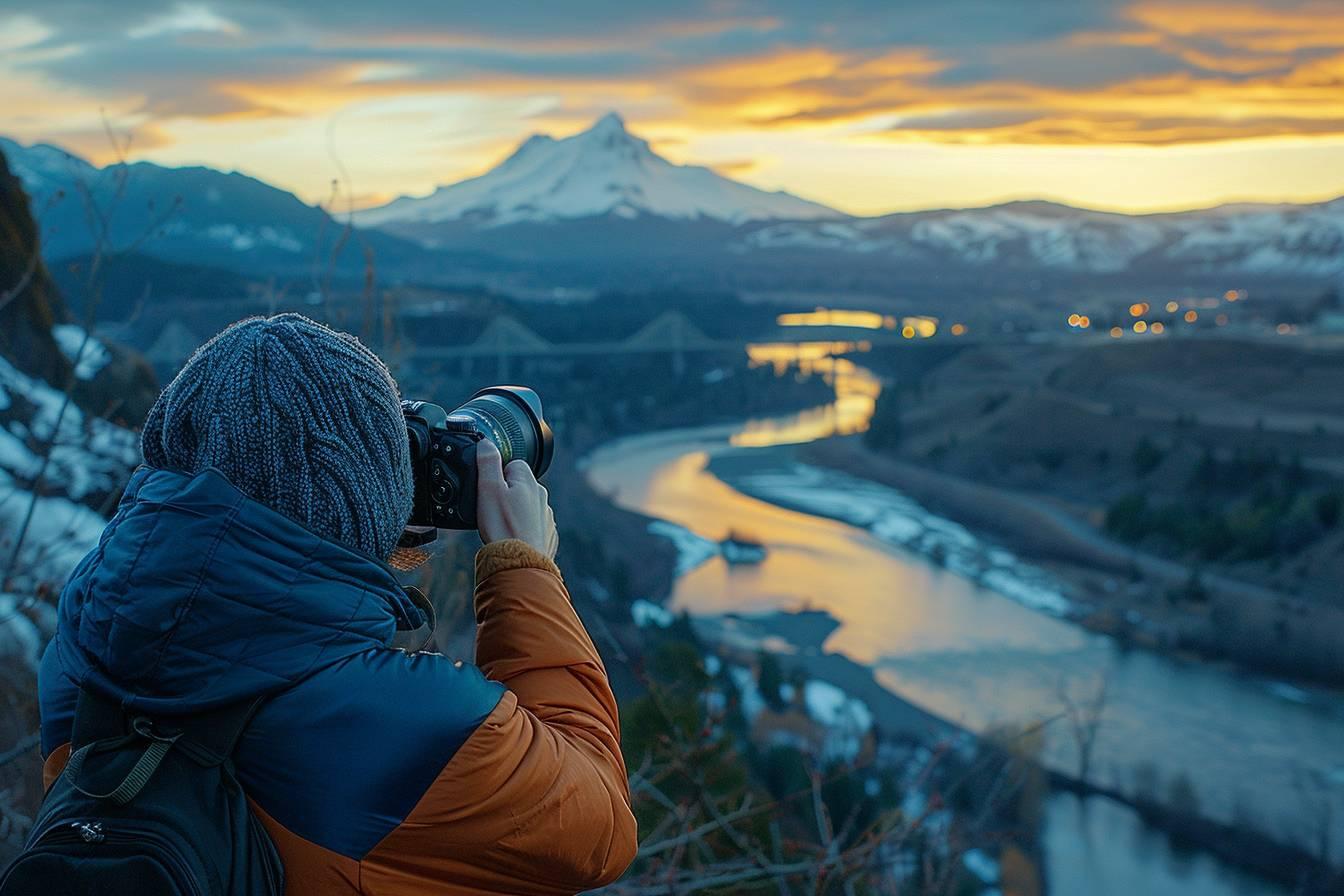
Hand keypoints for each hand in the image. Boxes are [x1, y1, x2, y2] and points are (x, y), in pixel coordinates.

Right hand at [476, 439, 557, 557]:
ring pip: (525, 507)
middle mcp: (542, 497)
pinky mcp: (546, 535)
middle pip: (518, 486)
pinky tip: (510, 538)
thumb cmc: (503, 528)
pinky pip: (530, 526)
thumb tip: (486, 442)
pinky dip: (521, 530)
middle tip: (491, 511)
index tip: (488, 491)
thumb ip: (487, 462)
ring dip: (513, 513)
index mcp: (530, 482)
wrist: (520, 564)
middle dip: (504, 495)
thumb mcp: (488, 489)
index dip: (496, 476)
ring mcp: (546, 517)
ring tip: (499, 527)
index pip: (512, 465)